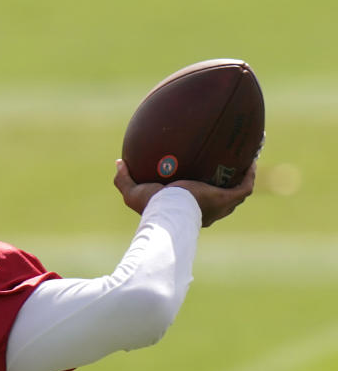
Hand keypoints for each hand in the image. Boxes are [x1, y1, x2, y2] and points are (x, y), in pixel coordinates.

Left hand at [114, 159, 256, 226]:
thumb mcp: (133, 192)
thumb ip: (124, 179)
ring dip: (244, 178)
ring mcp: (219, 207)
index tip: (200, 181)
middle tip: (228, 171)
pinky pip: (244, 186)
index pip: (197, 205)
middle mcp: (207, 212)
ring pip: (237, 194)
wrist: (168, 213)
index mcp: (188, 212)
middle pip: (222, 202)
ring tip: (247, 160)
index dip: (201, 194)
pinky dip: (250, 173)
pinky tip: (251, 157)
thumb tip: (119, 162)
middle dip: (226, 187)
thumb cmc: (151, 208)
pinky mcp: (226, 199)